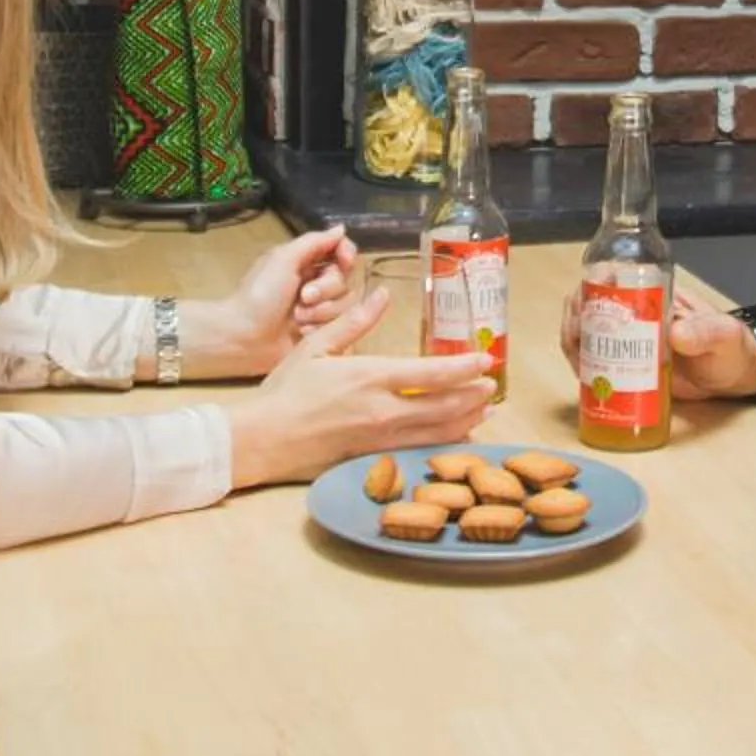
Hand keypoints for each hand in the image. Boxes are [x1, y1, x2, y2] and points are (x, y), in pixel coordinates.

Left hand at [178, 224, 358, 379]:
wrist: (244, 337)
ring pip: (344, 304)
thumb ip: (314, 241)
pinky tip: (301, 332)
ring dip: (321, 311)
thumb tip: (341, 228)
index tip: (344, 261)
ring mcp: (318, 309)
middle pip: (344, 279)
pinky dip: (319, 328)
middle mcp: (314, 283)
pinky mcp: (319, 331)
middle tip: (304, 296)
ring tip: (297, 318)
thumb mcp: (283, 259)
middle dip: (326, 288)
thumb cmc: (260, 294)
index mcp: (304, 261)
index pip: (340, 251)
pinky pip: (337, 327)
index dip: (347, 254)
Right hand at [225, 289, 494, 488]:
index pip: (432, 372)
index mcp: (371, 377)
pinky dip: (443, 444)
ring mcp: (381, 439)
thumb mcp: (315, 347)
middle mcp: (383, 411)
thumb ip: (353, 322)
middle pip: (445, 405)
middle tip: (492, 386)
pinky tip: (455, 438)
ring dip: (466, 420)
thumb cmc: (285, 391)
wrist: (264, 439)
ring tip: (484, 411)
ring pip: (438, 433)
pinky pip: (419, 451)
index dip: (465, 367)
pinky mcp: (374, 459)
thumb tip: (381, 295)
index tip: (486, 360)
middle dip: (474, 395)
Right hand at [558, 285, 755, 400]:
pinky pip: (595, 359)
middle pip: (590, 302)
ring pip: (585, 330)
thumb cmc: (731, 348)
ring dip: (573, 343)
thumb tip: (675, 334)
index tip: (585, 306)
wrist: (736, 377)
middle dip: (575, 319)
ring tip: (578, 364)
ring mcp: (627, 338)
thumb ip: (706, 332)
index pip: (614, 277)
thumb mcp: (724, 336)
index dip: (592, 286)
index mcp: (655, 293)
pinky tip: (583, 378)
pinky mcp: (625, 364)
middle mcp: (635, 311)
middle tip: (576, 343)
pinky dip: (582, 365)